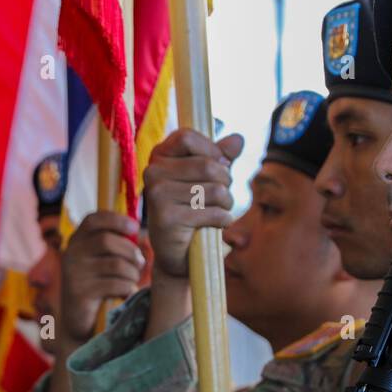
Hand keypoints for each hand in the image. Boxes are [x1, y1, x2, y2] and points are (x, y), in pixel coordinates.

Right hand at [58, 212, 144, 350]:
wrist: (79, 321)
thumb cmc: (97, 287)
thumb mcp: (101, 261)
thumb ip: (113, 244)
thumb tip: (137, 229)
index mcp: (77, 241)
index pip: (94, 220)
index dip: (117, 220)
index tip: (135, 227)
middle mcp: (72, 253)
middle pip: (108, 241)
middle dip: (131, 252)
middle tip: (140, 264)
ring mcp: (74, 273)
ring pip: (116, 264)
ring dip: (132, 273)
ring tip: (132, 281)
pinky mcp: (81, 293)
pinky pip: (116, 284)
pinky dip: (127, 289)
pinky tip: (125, 294)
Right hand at [143, 129, 243, 278]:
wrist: (179, 254)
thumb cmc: (193, 211)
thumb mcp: (207, 179)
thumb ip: (220, 157)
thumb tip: (239, 139)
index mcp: (158, 156)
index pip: (187, 137)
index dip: (212, 151)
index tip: (220, 167)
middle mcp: (152, 172)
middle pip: (207, 165)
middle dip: (226, 183)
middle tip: (223, 198)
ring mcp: (157, 195)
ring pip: (214, 190)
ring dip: (227, 203)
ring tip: (220, 212)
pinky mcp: (167, 219)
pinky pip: (212, 212)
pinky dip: (223, 220)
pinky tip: (217, 225)